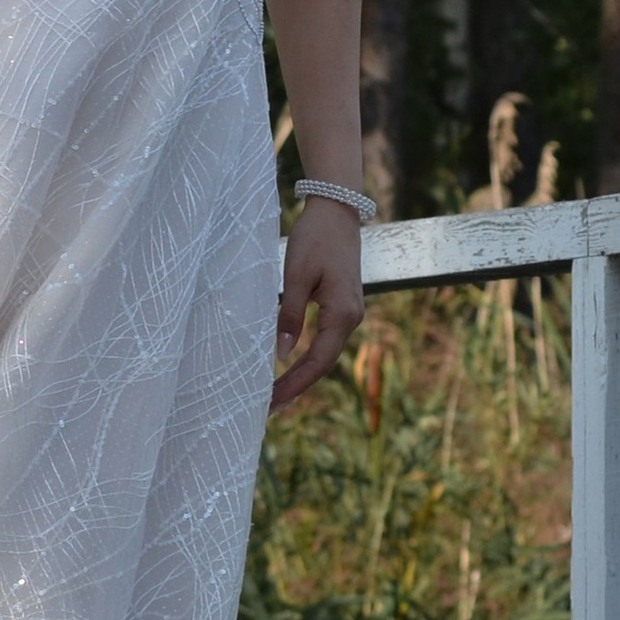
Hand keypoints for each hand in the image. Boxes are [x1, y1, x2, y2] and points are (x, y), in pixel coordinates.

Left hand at [271, 202, 363, 412]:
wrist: (337, 211)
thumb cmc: (315, 239)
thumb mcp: (296, 277)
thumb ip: (289, 316)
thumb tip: (281, 354)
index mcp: (342, 314)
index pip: (317, 361)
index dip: (294, 384)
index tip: (271, 403)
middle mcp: (352, 318)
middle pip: (322, 363)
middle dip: (295, 386)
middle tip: (267, 408)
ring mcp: (349, 313)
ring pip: (324, 353)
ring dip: (300, 374)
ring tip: (274, 394)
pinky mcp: (342, 306)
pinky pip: (324, 340)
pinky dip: (306, 357)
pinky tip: (289, 366)